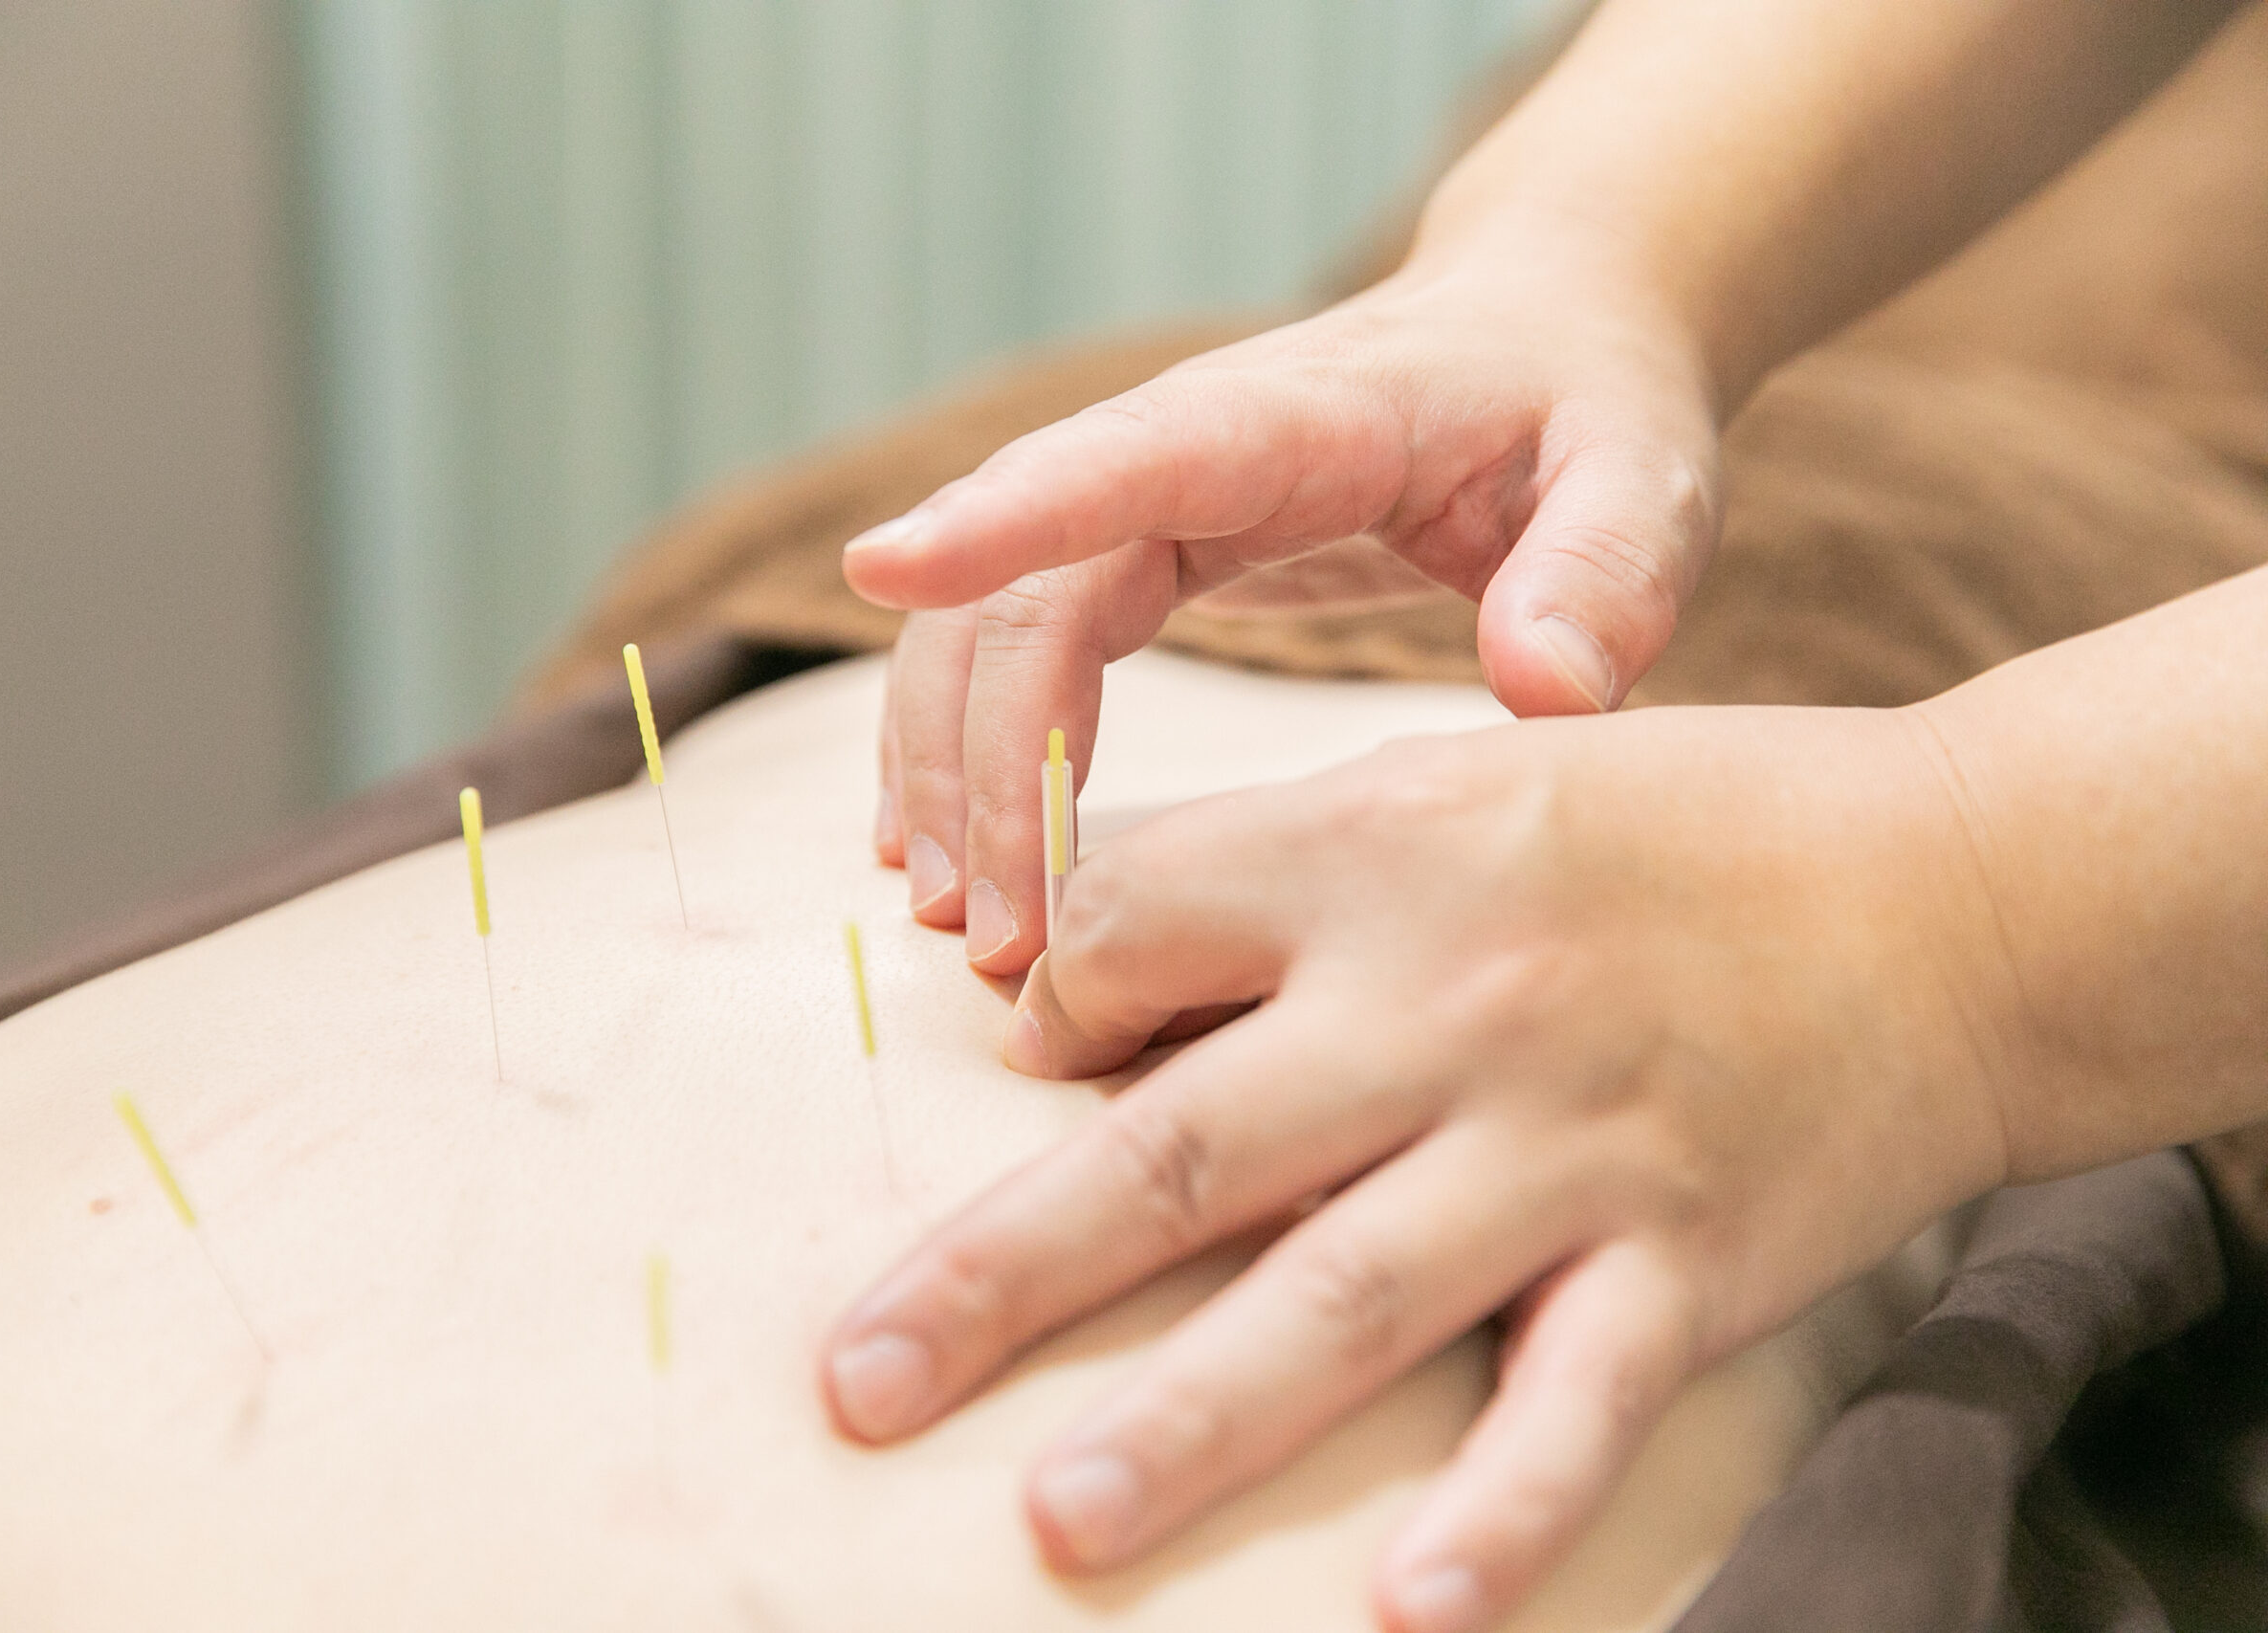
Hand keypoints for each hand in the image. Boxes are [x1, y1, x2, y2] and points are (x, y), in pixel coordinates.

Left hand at [823, 705, 2021, 1631]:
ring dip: (1193, 1419)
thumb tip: (1068, 992)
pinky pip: (1574, 1404)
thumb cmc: (1668, 831)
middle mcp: (1450, 1004)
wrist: (1956, 888)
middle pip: (1181, 1150)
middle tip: (856, 1384)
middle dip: (1003, 1275)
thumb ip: (1266, 875)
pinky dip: (1496, 1511)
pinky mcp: (1689, 1259)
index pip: (1122, 939)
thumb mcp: (1456, 784)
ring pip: (1343, 1296)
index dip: (1038, 1005)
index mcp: (1372, 856)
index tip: (1017, 1064)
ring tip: (1058, 1521)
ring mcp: (1570, 1145)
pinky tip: (1399, 1611)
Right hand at [854, 247, 1722, 975]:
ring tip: (962, 922)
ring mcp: (1144, 503)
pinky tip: (953, 850)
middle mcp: (1185, 449)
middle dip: (988, 760)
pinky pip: (1015, 646)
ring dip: (954, 770)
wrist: (1541, 333)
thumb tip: (1549, 694)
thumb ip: (1605, 574)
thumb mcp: (1640, 476)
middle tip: (998, 935)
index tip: (879, 571)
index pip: (1126, 461)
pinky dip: (971, 749)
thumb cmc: (1589, 404)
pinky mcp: (1138, 555)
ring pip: (988, 627)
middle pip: (1025, 591)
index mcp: (1292, 420)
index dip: (1004, 520)